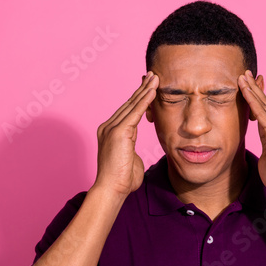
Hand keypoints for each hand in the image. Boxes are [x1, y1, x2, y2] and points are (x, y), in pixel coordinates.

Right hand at [94, 71, 158, 195]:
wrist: (111, 190)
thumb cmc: (122, 180)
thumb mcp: (129, 160)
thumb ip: (131, 150)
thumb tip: (135, 153)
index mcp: (111, 132)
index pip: (128, 110)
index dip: (139, 97)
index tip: (149, 87)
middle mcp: (109, 126)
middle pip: (129, 103)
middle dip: (142, 88)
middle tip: (153, 75)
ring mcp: (112, 128)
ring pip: (132, 104)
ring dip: (146, 89)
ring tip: (156, 77)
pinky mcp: (118, 132)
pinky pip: (135, 112)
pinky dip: (145, 100)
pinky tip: (153, 90)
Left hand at [238, 70, 265, 199]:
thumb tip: (261, 134)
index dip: (258, 96)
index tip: (249, 85)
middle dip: (254, 87)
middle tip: (245, 73)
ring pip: (264, 105)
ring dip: (251, 90)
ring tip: (241, 77)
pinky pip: (261, 114)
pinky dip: (252, 101)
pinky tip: (245, 92)